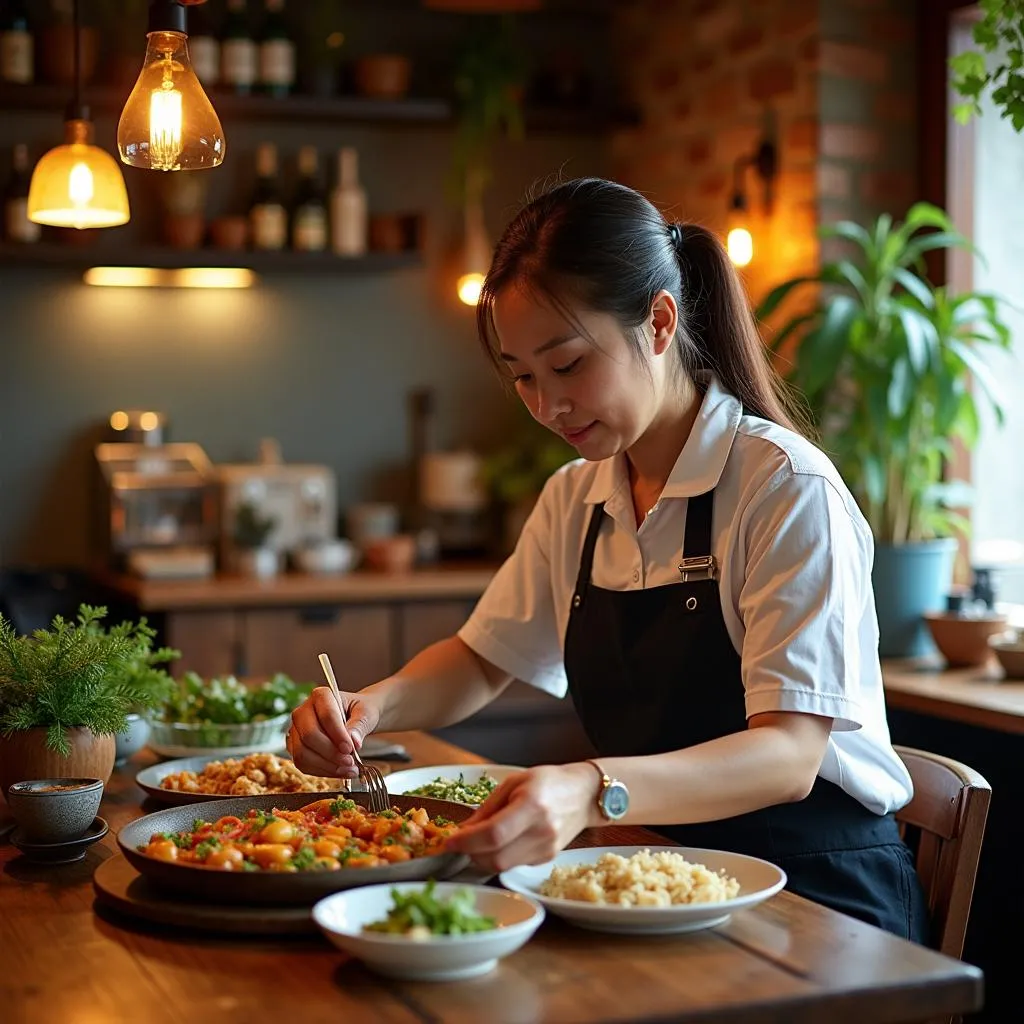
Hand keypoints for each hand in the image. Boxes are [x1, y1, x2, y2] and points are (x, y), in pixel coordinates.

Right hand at [287, 686, 381, 778]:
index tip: (351, 748)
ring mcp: (296, 731)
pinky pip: (303, 764)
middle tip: (350, 762)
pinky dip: (322, 771)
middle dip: (330, 753)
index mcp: (320, 696)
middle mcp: (303, 712)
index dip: (337, 735)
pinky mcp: (296, 748)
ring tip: (349, 769)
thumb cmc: (361, 711)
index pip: (325, 716)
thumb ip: (360, 725)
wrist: (356, 718)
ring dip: (326, 766)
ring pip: (303, 753)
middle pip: (309, 736)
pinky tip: (340, 772)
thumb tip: (354, 741)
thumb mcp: (367, 713)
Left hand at [445, 763, 596, 872]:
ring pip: (502, 866)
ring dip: (482, 858)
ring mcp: (547, 849)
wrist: (585, 794)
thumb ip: (488, 808)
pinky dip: (499, 857)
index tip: (448, 841)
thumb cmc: (548, 781)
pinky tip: (498, 843)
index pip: (494, 834)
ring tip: (477, 841)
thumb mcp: (514, 782)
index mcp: (533, 805)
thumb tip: (462, 831)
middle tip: (459, 842)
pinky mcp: (547, 859)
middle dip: (470, 853)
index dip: (467, 842)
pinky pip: (514, 865)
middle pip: (496, 858)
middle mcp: (542, 831)